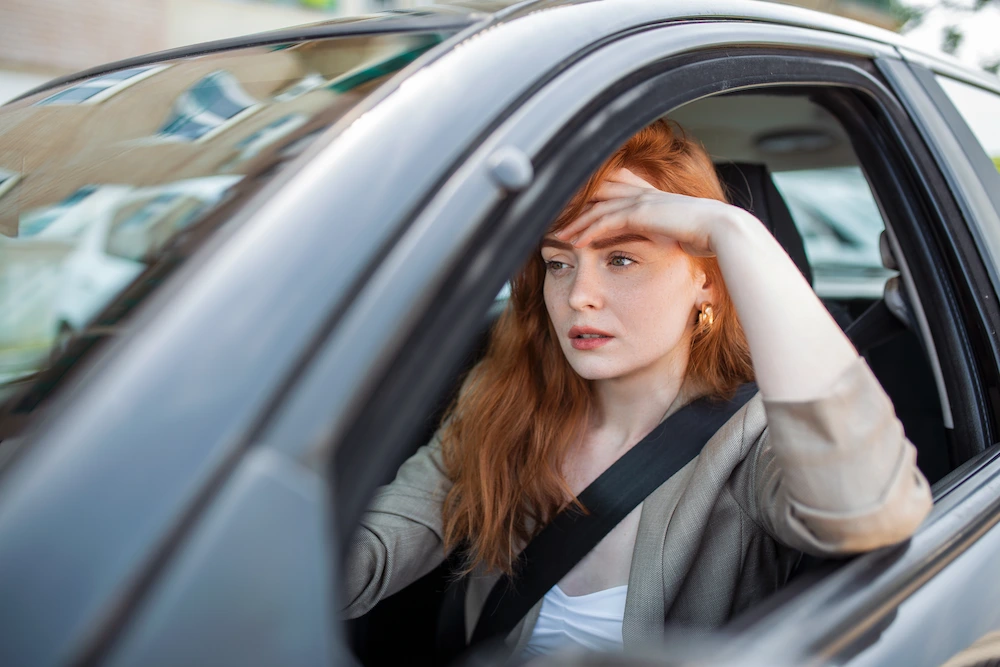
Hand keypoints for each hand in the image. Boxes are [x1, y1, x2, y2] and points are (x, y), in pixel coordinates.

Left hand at [553, 168, 751, 256]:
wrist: (722, 230)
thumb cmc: (706, 235)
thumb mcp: (679, 232)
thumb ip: (663, 234)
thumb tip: (661, 244)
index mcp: (650, 197)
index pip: (611, 195)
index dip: (589, 205)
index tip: (570, 217)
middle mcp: (642, 194)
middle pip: (597, 197)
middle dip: (574, 209)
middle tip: (552, 221)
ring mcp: (641, 201)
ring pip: (598, 209)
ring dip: (575, 222)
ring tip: (556, 235)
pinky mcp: (641, 213)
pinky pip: (607, 221)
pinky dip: (588, 231)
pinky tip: (575, 241)